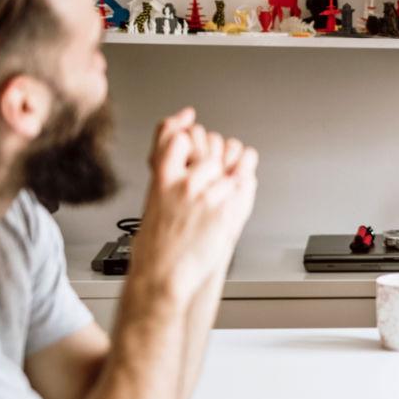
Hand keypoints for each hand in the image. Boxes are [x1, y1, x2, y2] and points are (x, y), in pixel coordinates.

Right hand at [132, 110, 256, 300]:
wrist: (163, 277)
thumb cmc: (155, 249)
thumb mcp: (153, 205)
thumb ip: (169, 182)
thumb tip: (185, 165)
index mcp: (161, 180)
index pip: (175, 137)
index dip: (183, 129)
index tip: (189, 121)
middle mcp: (184, 184)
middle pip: (210, 151)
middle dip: (217, 161)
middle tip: (216, 173)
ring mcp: (207, 196)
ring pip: (231, 169)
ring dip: (234, 176)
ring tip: (227, 192)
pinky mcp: (226, 212)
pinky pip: (245, 188)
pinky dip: (245, 191)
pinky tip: (237, 198)